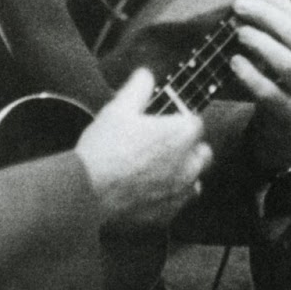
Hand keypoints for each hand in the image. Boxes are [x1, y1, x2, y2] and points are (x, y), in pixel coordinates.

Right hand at [75, 69, 211, 231]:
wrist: (87, 191)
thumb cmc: (104, 148)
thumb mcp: (119, 108)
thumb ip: (138, 87)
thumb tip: (146, 74)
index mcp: (182, 134)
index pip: (196, 122)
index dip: (180, 121)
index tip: (164, 123)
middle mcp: (189, 164)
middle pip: (203, 152)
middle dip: (190, 148)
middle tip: (164, 146)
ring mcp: (179, 192)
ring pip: (195, 181)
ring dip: (183, 174)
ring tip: (157, 171)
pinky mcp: (167, 215)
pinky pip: (177, 204)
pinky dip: (169, 197)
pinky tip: (149, 192)